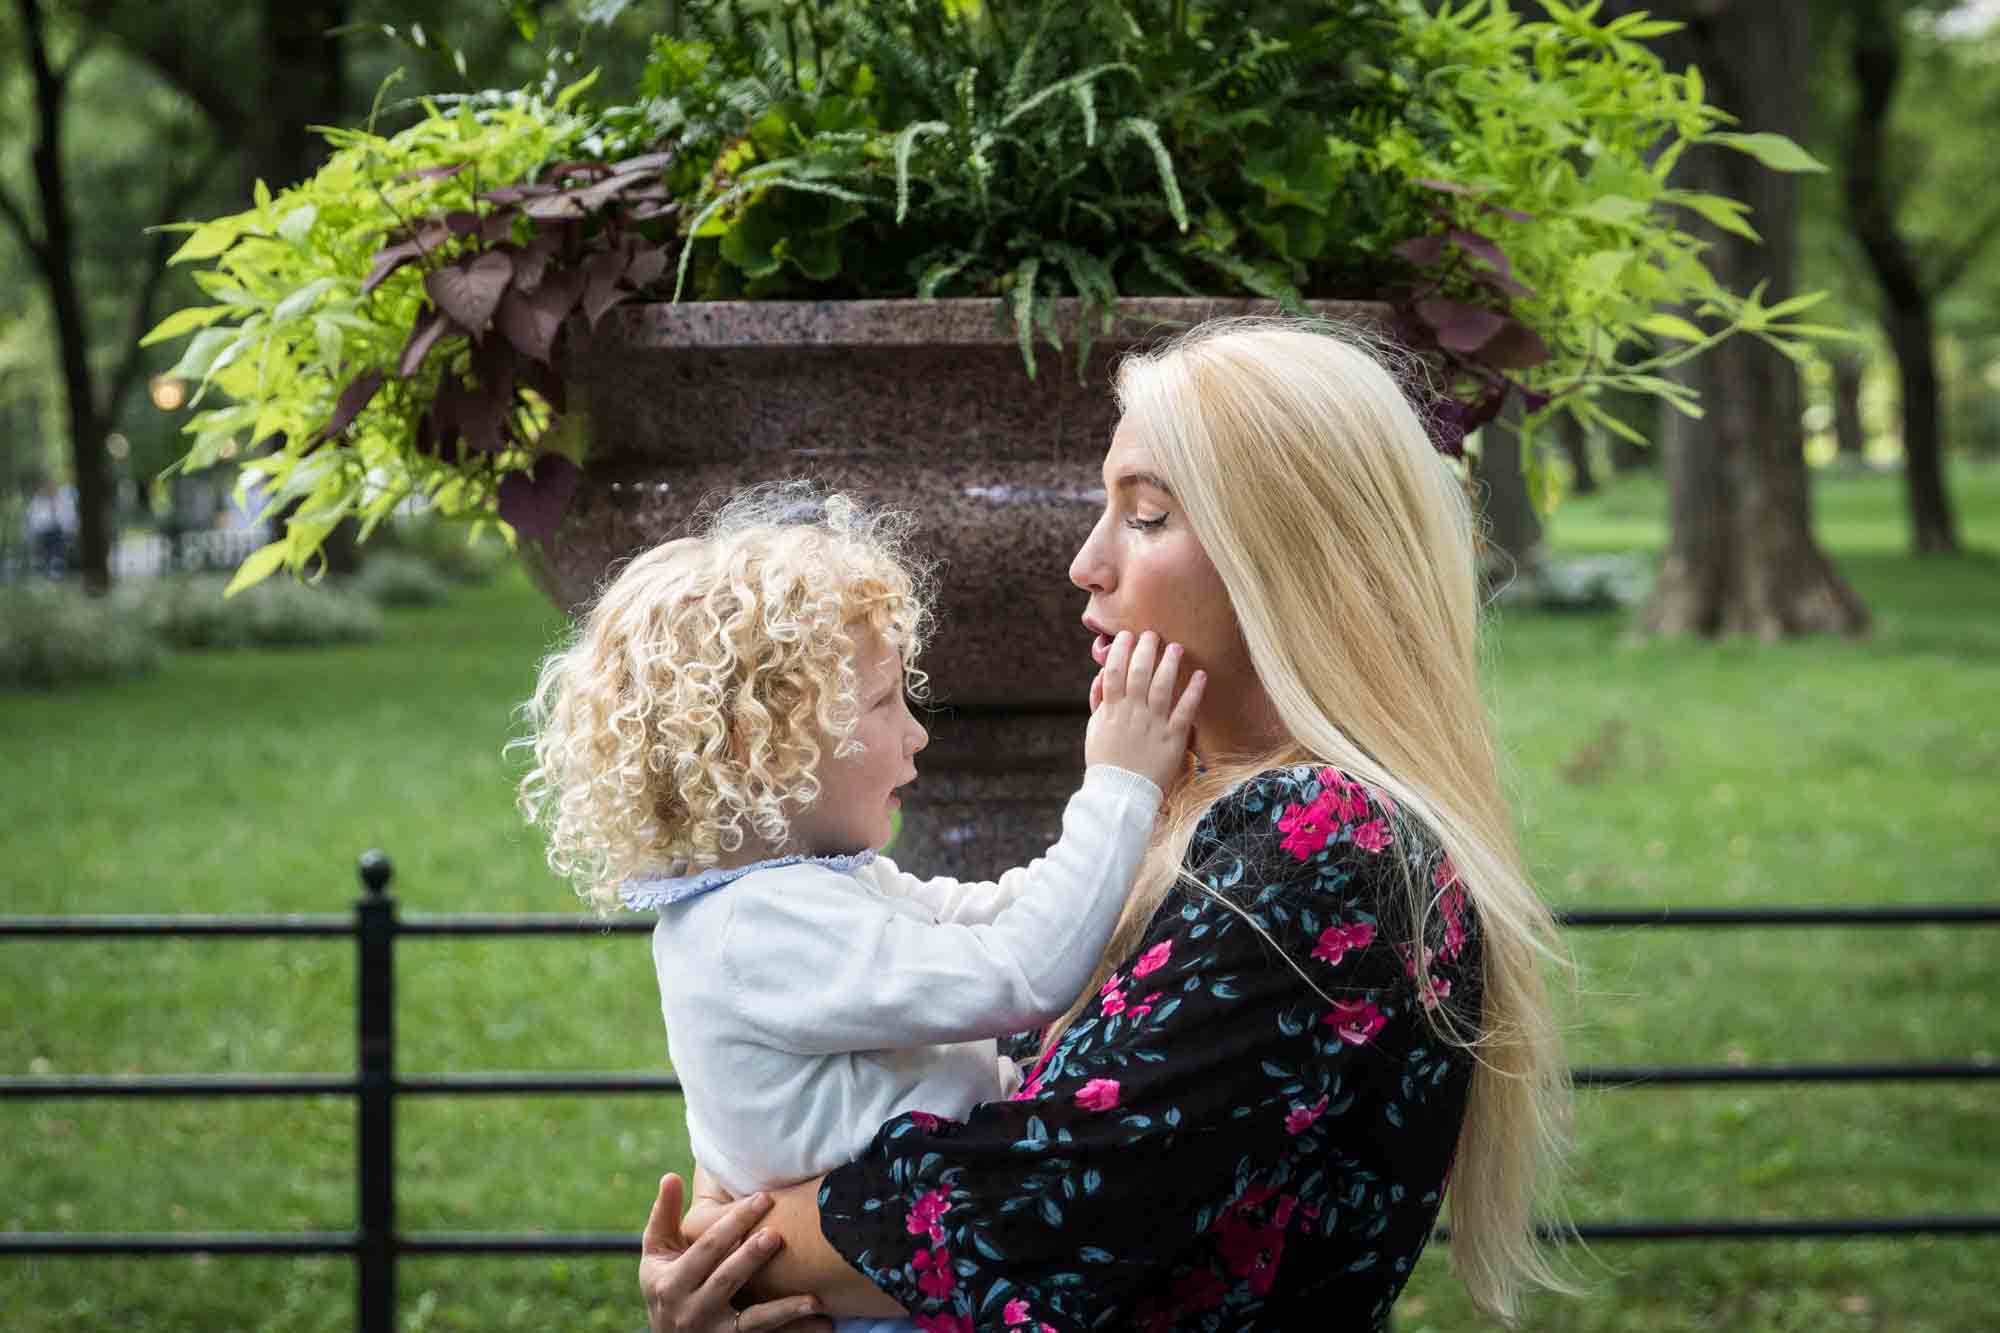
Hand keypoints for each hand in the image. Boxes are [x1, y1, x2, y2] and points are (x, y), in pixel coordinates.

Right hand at [640, 1173, 830, 1332]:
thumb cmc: (664, 1282)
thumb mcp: (656, 1253)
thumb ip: (664, 1216)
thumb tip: (670, 1175)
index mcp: (671, 1283)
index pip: (706, 1249)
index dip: (733, 1223)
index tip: (762, 1198)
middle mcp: (691, 1312)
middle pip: (726, 1281)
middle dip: (751, 1258)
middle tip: (777, 1234)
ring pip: (751, 1322)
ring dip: (783, 1310)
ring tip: (813, 1297)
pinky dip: (794, 1331)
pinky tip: (822, 1323)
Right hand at [1084, 630, 1204, 793]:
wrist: (1121, 793)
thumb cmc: (1106, 760)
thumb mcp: (1095, 729)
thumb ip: (1099, 701)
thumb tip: (1102, 675)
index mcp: (1111, 710)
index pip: (1114, 672)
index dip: (1120, 651)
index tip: (1126, 636)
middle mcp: (1132, 714)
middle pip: (1139, 673)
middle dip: (1146, 650)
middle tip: (1153, 634)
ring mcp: (1153, 725)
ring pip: (1162, 687)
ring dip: (1169, 664)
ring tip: (1176, 647)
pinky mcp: (1173, 739)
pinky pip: (1185, 711)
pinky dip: (1193, 692)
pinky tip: (1200, 675)